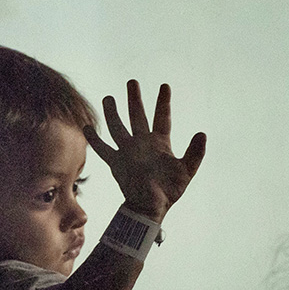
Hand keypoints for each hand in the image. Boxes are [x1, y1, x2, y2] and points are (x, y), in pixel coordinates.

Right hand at [84, 80, 205, 221]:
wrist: (150, 207)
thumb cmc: (169, 191)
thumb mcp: (187, 170)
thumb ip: (195, 152)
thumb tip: (202, 133)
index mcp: (160, 143)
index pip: (162, 117)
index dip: (163, 102)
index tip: (164, 86)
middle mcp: (142, 143)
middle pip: (138, 116)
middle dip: (135, 99)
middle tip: (132, 82)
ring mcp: (128, 151)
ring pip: (118, 127)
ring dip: (113, 113)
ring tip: (108, 98)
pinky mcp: (116, 163)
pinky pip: (103, 149)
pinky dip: (94, 139)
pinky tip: (86, 127)